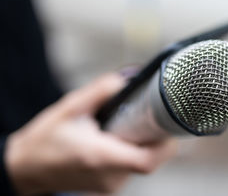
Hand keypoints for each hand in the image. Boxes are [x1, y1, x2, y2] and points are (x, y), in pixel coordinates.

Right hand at [5, 73, 176, 194]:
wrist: (26, 167)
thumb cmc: (45, 139)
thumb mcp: (70, 107)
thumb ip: (100, 91)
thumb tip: (127, 78)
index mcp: (101, 157)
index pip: (147, 160)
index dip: (165, 145)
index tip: (166, 124)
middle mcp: (109, 175)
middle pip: (150, 160)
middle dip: (155, 138)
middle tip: (149, 116)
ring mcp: (110, 184)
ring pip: (142, 164)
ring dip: (144, 144)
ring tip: (129, 126)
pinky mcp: (109, 185)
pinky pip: (131, 168)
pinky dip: (133, 151)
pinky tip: (120, 138)